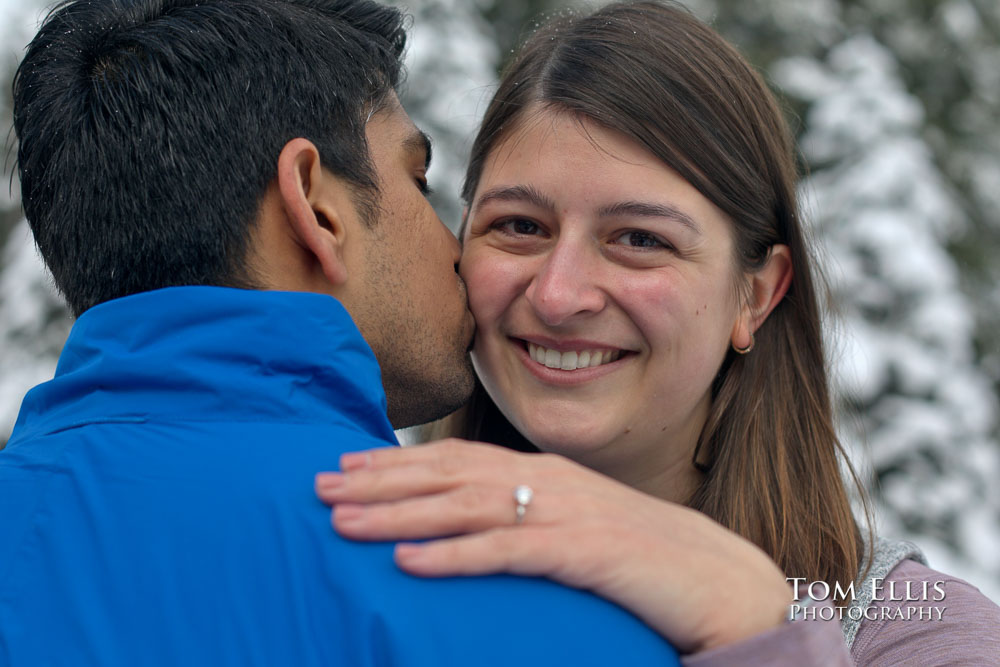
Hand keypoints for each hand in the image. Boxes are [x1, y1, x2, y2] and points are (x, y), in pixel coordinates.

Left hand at [315, 439, 790, 653]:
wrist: (721, 578)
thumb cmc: (643, 556)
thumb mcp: (577, 526)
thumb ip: (528, 519)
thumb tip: (471, 529)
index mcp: (545, 471)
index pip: (456, 458)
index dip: (397, 460)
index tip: (344, 464)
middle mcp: (549, 481)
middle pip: (448, 475)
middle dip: (380, 479)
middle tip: (319, 486)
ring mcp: (567, 514)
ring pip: (466, 507)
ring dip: (399, 513)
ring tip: (342, 522)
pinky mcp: (584, 553)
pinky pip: (507, 552)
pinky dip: (454, 556)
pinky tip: (409, 563)